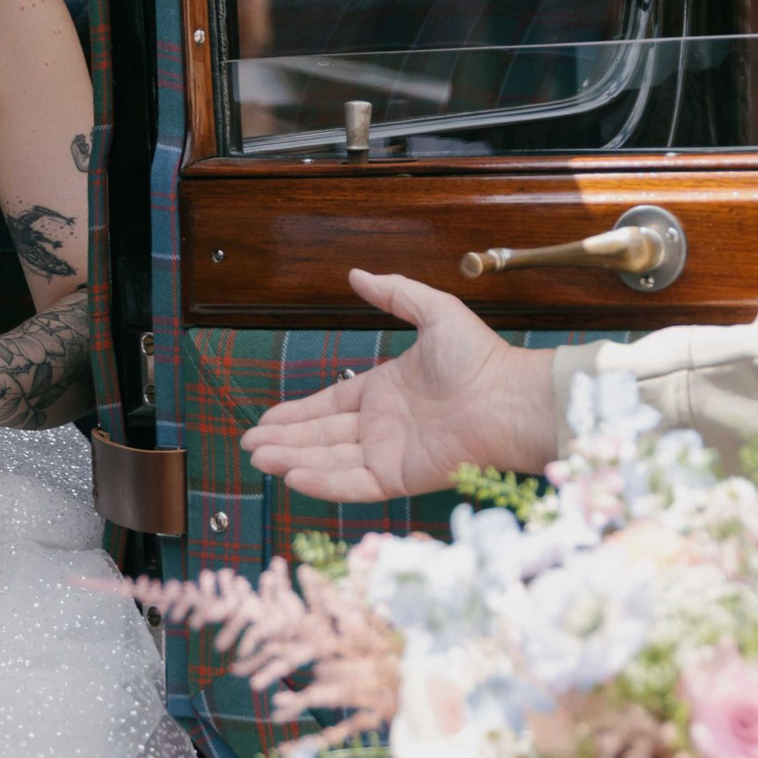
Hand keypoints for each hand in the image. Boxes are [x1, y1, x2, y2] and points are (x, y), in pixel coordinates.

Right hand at [241, 269, 560, 500]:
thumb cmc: (481, 357)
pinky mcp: (399, 477)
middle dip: (283, 441)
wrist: (509, 398)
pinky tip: (293, 476)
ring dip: (293, 461)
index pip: (329, 405)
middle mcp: (382, 426)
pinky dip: (322, 483)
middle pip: (321, 436)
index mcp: (385, 392)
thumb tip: (356, 273)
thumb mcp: (434, 311)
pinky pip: (353, 484)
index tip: (266, 420)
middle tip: (249, 445)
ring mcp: (389, 453)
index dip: (296, 414)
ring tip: (259, 460)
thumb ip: (394, 292)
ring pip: (329, 461)